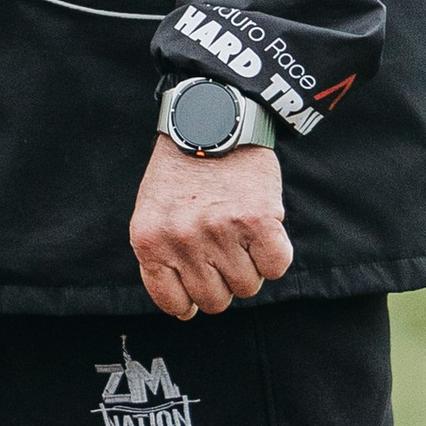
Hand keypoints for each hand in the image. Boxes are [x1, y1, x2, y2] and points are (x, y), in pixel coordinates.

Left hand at [129, 136, 293, 320]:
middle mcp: (181, 239)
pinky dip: (276, 254)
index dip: (192, 300)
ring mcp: (220, 230)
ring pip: (247, 287)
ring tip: (242, 234)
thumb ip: (163, 256)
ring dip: (251, 266)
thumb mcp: (155, 212)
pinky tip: (265, 231)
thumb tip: (188, 309)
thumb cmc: (184, 170)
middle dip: (224, 281)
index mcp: (148, 240)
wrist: (214, 117)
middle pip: (215, 301)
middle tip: (226, 251)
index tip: (201, 286)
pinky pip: (276, 266)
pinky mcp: (258, 219)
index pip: (175, 305)